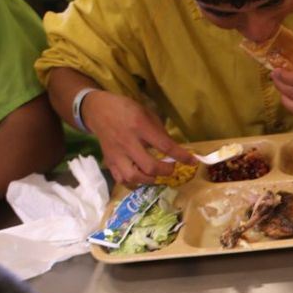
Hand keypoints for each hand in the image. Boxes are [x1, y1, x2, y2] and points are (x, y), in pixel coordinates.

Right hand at [82, 90, 196, 185]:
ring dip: (151, 179)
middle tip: (171, 167)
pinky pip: (122, 180)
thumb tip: (175, 151)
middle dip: (167, 171)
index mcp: (139, 126)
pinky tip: (141, 176)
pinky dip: (134, 182)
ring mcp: (116, 154)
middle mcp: (127, 142)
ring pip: (135, 177)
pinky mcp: (109, 161)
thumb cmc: (127, 110)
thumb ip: (161, 133)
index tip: (193, 161)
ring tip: (157, 173)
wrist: (98, 111)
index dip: (182, 156)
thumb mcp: (147, 114)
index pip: (165, 146)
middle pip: (150, 166)